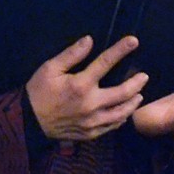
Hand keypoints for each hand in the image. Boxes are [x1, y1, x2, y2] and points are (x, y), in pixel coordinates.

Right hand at [26, 35, 145, 141]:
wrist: (29, 121)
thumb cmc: (39, 91)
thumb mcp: (50, 68)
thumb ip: (71, 55)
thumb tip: (89, 40)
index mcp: (81, 84)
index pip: (105, 63)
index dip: (121, 50)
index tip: (134, 41)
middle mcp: (91, 103)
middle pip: (123, 92)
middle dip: (136, 83)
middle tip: (144, 77)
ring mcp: (93, 121)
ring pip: (122, 112)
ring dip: (133, 102)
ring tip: (139, 95)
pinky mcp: (91, 133)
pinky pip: (112, 126)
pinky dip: (121, 118)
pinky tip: (124, 113)